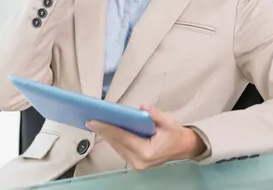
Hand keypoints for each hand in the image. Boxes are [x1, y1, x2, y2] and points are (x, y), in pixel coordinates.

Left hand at [86, 104, 206, 170]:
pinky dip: (113, 139)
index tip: (94, 121)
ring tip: (95, 123)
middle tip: (90, 119)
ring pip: (116, 147)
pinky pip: (120, 149)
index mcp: (147, 152)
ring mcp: (136, 164)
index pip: (123, 137)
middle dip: (103, 131)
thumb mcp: (169, 121)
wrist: (182, 148)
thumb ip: (155, 114)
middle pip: (116, 143)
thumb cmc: (175, 134)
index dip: (107, 128)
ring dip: (106, 135)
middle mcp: (139, 161)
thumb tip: (142, 107)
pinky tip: (105, 129)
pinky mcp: (134, 162)